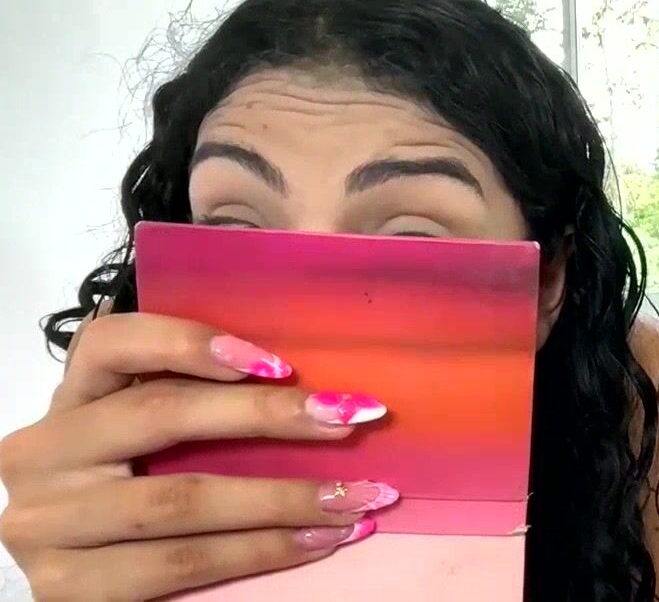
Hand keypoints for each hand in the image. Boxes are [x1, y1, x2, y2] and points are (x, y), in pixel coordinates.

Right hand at [0, 312, 396, 599]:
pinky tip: (317, 540)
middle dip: (265, 415)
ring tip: (354, 497)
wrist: (72, 587)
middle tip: (349, 418)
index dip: (189, 343)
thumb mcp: (139, 440)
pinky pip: (184, 563)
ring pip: (182, 500)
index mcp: (67, 401)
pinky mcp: (69, 588)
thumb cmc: (127, 493)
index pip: (110, 343)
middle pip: (160, 415)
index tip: (277, 362)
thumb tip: (307, 387)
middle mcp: (43, 454)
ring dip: (284, 498)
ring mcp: (48, 524)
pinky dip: (263, 550)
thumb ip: (189, 404)